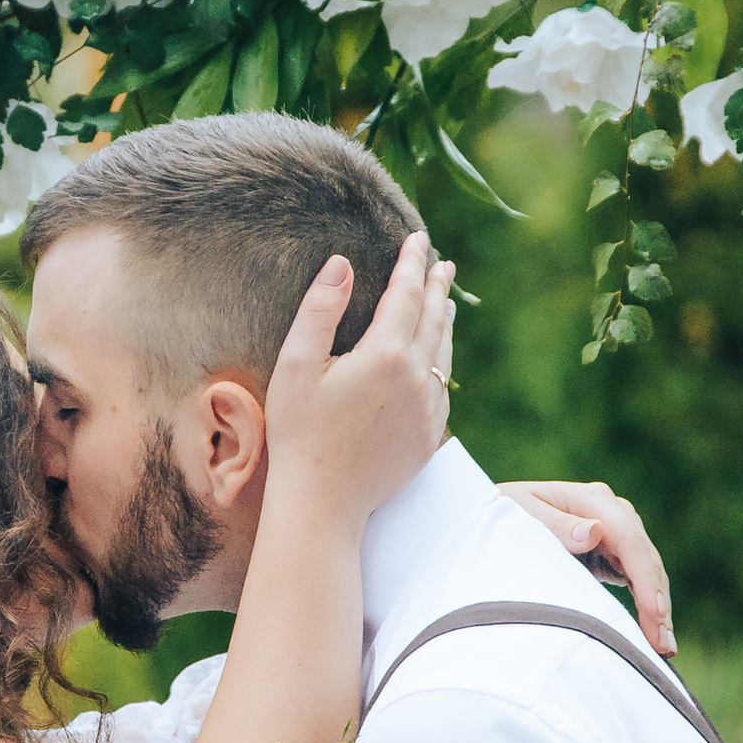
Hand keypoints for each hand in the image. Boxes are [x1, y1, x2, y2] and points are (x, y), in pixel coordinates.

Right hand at [261, 232, 455, 526]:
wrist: (322, 504)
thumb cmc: (298, 434)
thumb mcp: (296, 365)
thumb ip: (320, 309)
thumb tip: (342, 264)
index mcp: (385, 354)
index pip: (405, 294)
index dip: (411, 263)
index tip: (417, 238)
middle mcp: (416, 378)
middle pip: (433, 319)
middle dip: (436, 287)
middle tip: (442, 263)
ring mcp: (428, 411)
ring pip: (444, 353)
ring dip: (445, 322)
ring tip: (446, 302)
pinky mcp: (428, 437)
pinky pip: (442, 389)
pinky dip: (442, 362)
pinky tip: (436, 359)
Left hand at [501, 478, 675, 654]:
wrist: (495, 513)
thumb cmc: (503, 512)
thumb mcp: (519, 513)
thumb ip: (555, 524)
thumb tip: (593, 532)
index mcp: (591, 500)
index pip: (628, 539)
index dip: (644, 575)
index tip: (654, 610)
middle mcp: (611, 513)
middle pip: (644, 558)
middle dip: (657, 602)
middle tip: (662, 645)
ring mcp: (615, 532)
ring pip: (647, 571)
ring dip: (658, 610)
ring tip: (664, 648)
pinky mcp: (613, 552)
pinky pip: (637, 580)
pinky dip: (647, 606)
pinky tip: (656, 633)